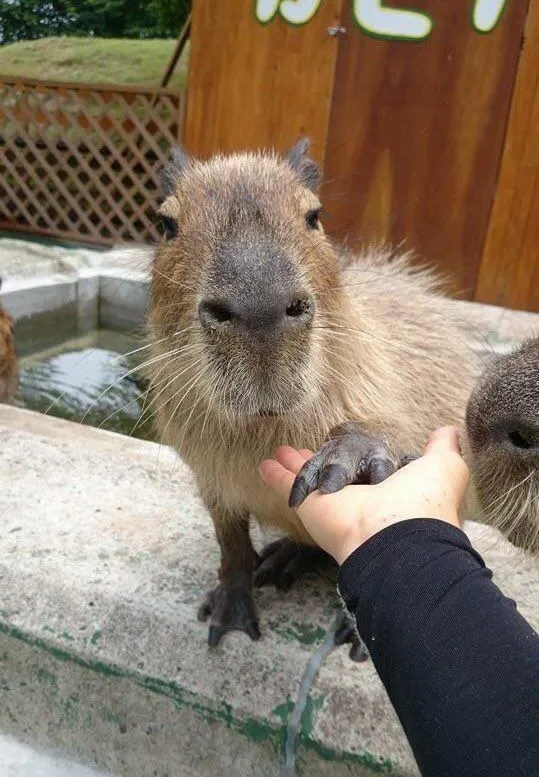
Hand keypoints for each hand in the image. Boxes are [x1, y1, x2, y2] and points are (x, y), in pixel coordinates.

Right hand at [259, 427, 468, 564]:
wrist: (398, 537)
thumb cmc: (426, 502)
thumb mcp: (444, 468)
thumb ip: (443, 448)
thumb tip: (447, 430)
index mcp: (391, 489)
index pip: (371, 467)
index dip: (361, 454)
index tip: (350, 443)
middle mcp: (360, 497)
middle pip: (334, 472)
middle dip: (320, 459)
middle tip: (304, 448)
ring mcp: (333, 503)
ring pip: (310, 477)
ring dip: (294, 464)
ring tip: (280, 450)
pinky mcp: (311, 506)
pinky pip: (289, 486)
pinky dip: (275, 476)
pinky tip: (263, 464)